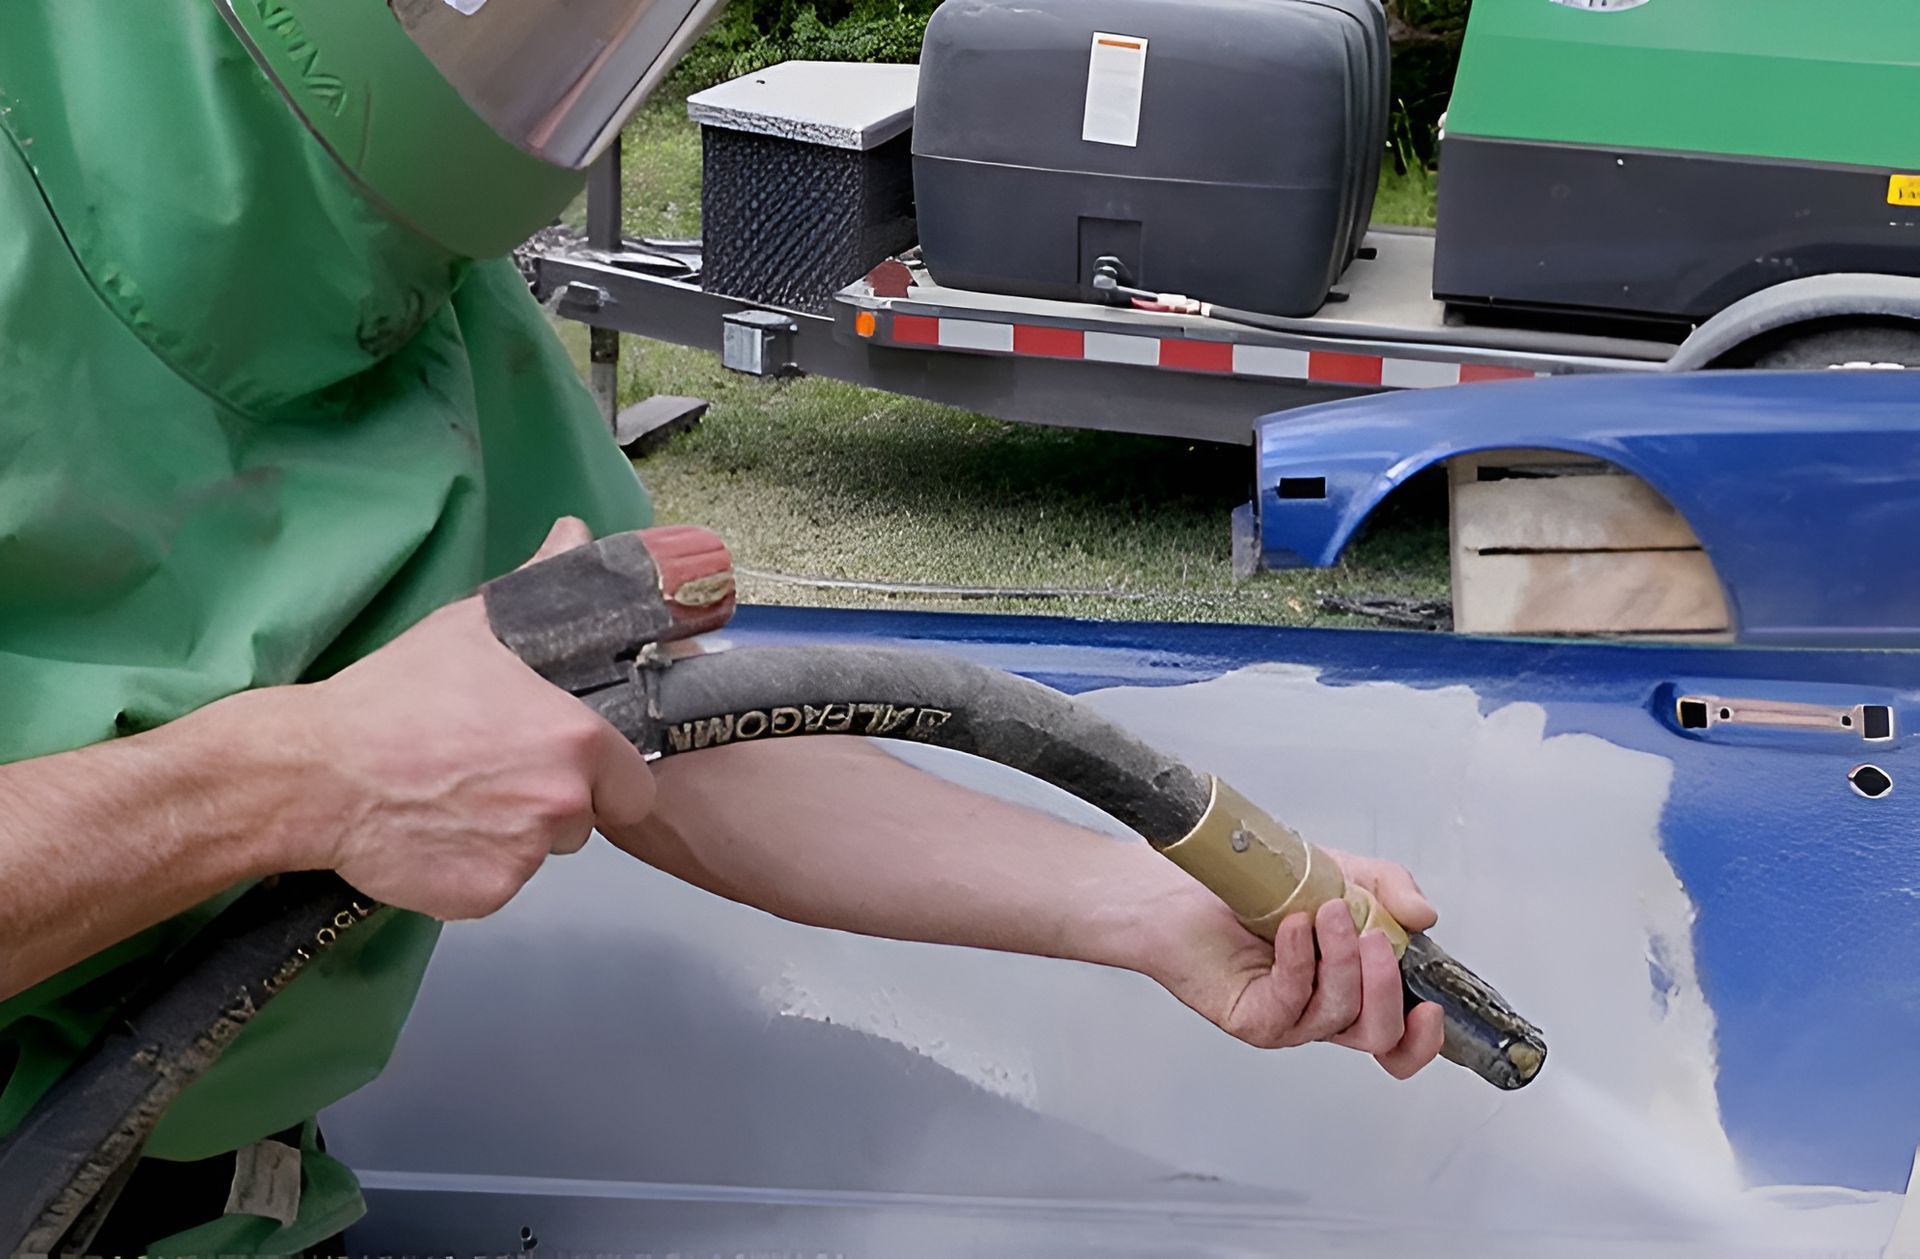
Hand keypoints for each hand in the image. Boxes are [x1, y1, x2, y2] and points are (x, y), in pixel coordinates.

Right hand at [278, 518, 656, 918]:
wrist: (316, 772)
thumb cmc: (395, 696)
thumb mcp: (472, 626)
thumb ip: (542, 585)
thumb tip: (576, 534)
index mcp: (578, 740)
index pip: (635, 783)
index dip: (606, 776)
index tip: (570, 763)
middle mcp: (563, 804)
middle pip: (588, 818)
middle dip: (557, 803)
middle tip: (498, 774)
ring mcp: (525, 857)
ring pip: (543, 851)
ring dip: (516, 834)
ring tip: (459, 798)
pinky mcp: (486, 896)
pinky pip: (500, 883)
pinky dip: (476, 867)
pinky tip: (437, 831)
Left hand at [1135, 849, 1445, 1078]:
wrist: (1187, 884)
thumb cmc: (1259, 886)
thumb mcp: (1342, 873)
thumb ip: (1390, 890)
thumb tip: (1425, 916)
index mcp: (1353, 987)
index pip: (1398, 1039)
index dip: (1423, 1038)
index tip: (1433, 1009)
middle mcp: (1322, 1011)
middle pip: (1379, 1035)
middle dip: (1386, 986)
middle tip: (1372, 935)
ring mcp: (1288, 1019)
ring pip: (1339, 1014)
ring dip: (1341, 959)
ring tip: (1327, 911)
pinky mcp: (1253, 1017)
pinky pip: (1291, 1001)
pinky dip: (1299, 959)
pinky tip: (1293, 926)